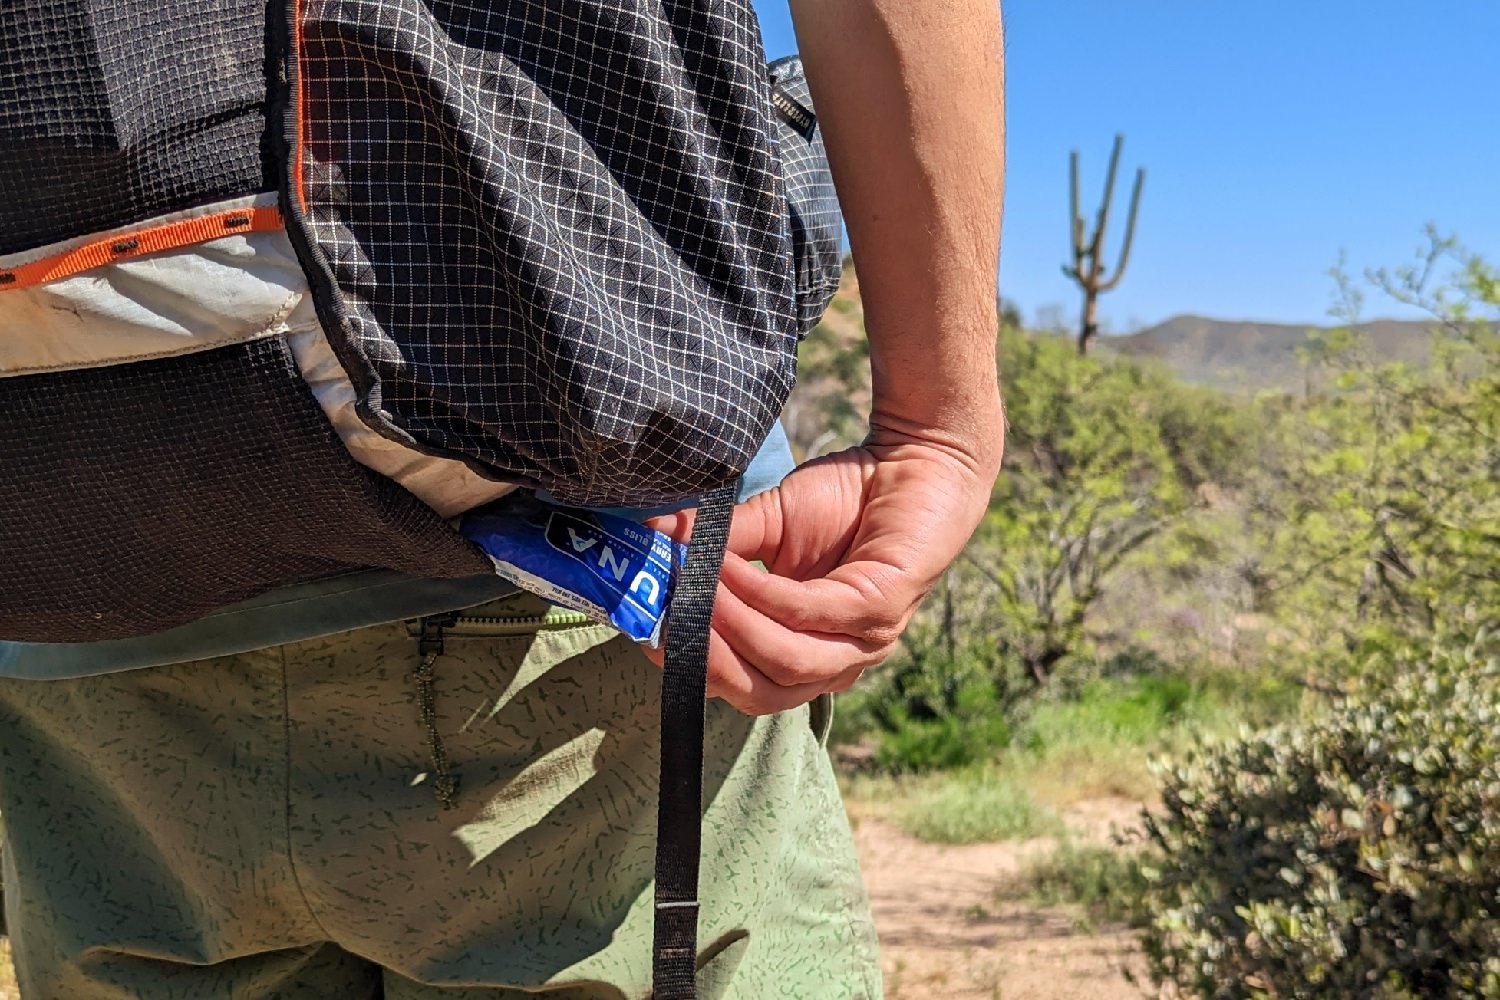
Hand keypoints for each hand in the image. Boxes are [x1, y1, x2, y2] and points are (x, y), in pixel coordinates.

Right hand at [647, 421, 1001, 714]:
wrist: (915, 458)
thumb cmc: (847, 496)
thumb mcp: (766, 525)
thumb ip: (713, 545)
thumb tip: (649, 537)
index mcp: (809, 652)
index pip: (743, 684)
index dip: (693, 665)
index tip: (646, 628)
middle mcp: (838, 661)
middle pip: (759, 691)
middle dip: (705, 658)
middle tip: (661, 614)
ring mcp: (865, 641)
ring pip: (782, 660)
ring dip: (728, 624)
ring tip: (690, 583)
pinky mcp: (880, 609)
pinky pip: (805, 615)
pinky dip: (758, 595)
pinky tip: (726, 568)